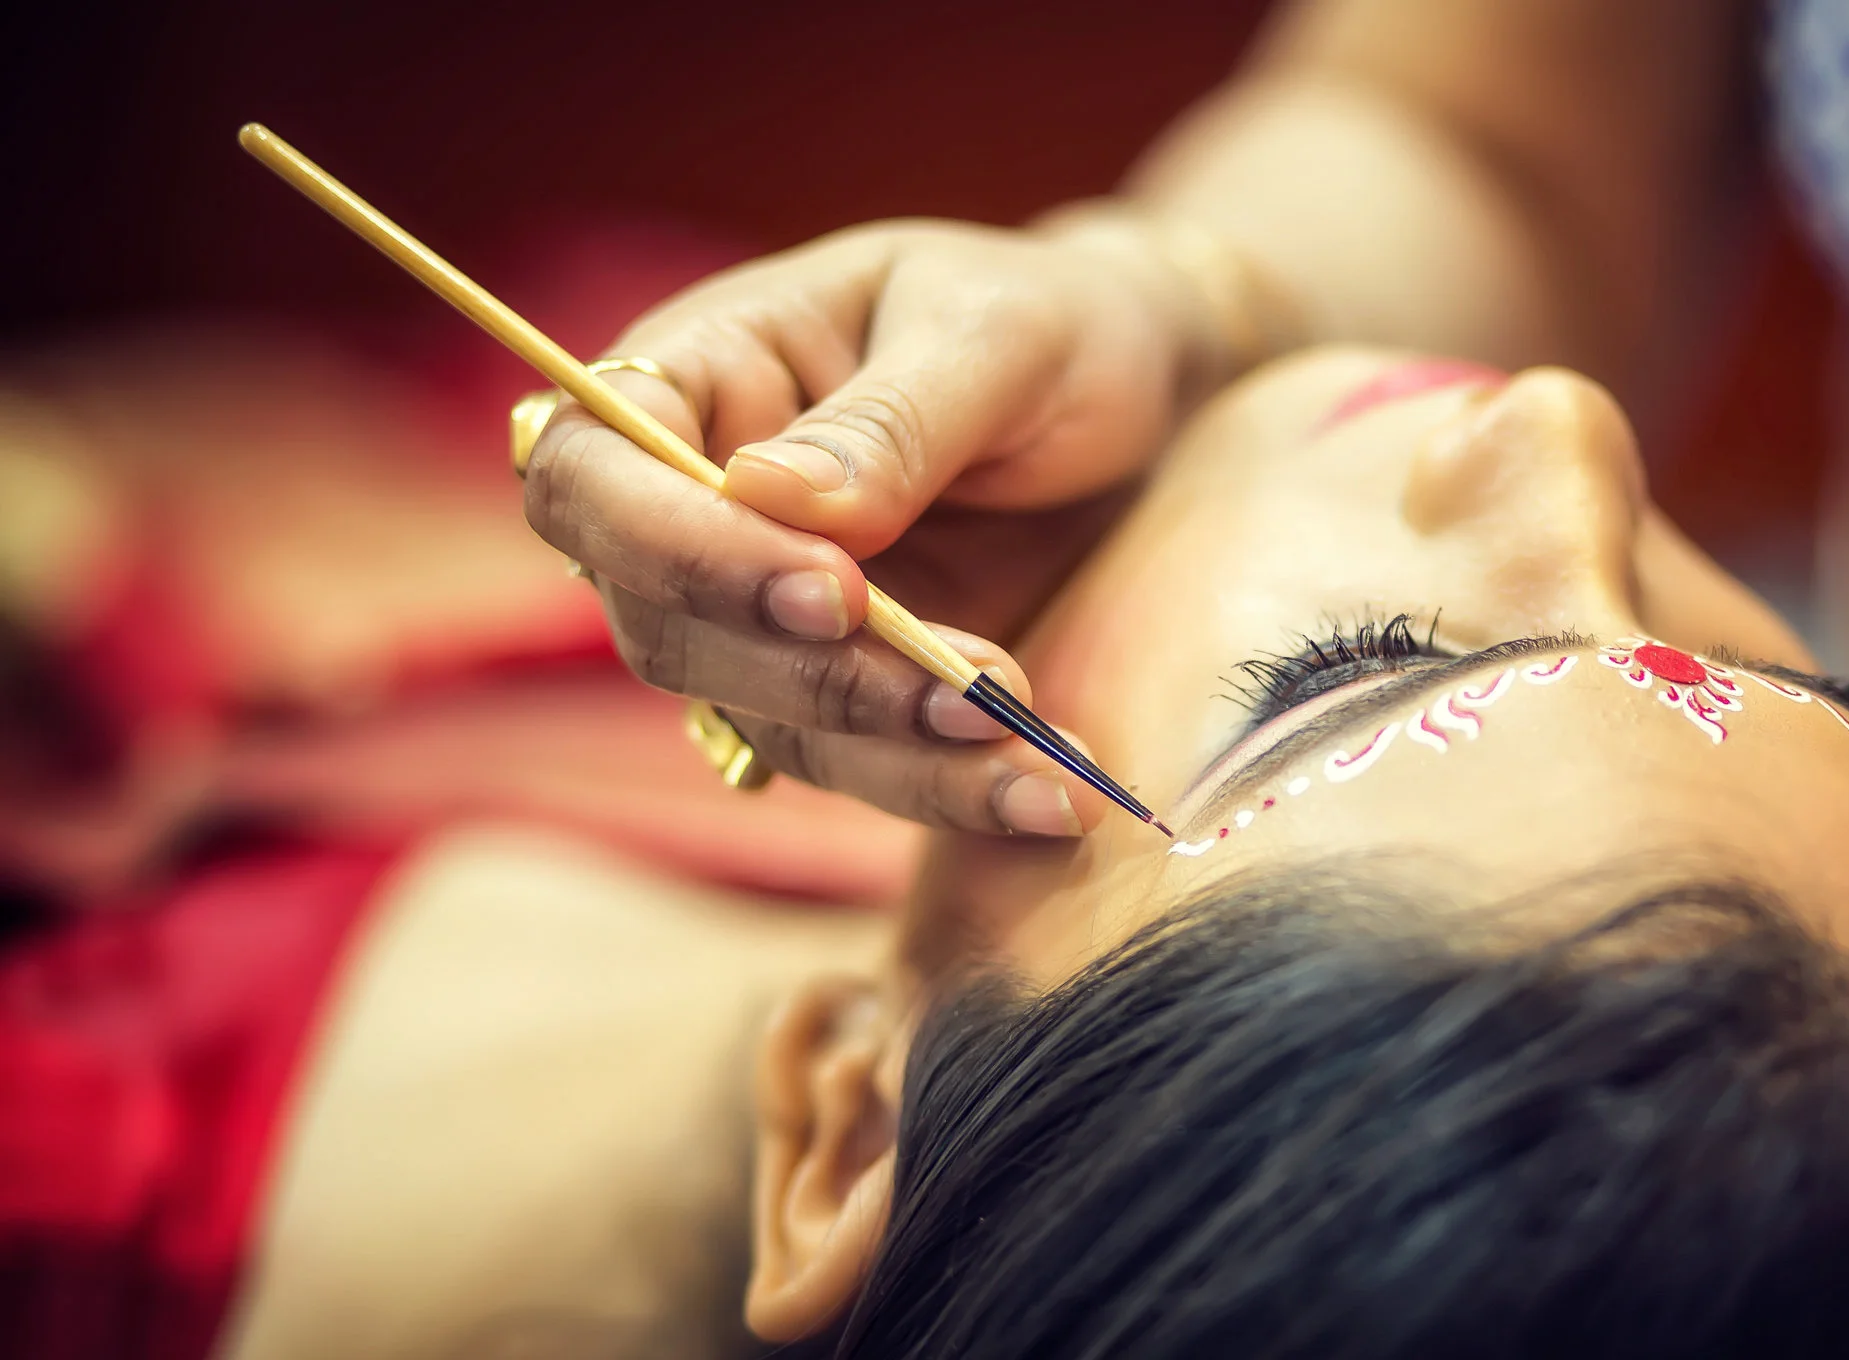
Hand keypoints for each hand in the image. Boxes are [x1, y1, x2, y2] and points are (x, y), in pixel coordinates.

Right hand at [522, 214, 1249, 834]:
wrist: (1143, 392)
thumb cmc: (1051, 322)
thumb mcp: (995, 334)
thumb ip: (890, 419)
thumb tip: (770, 497)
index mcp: (699, 376)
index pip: (591, 476)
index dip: (678, 551)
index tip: (831, 589)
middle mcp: (701, 510)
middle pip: (665, 630)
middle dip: (813, 677)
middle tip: (967, 688)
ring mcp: (765, 615)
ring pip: (762, 720)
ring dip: (893, 755)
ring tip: (1028, 755)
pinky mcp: (845, 690)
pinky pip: (860, 766)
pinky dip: (948, 790)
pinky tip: (1043, 797)